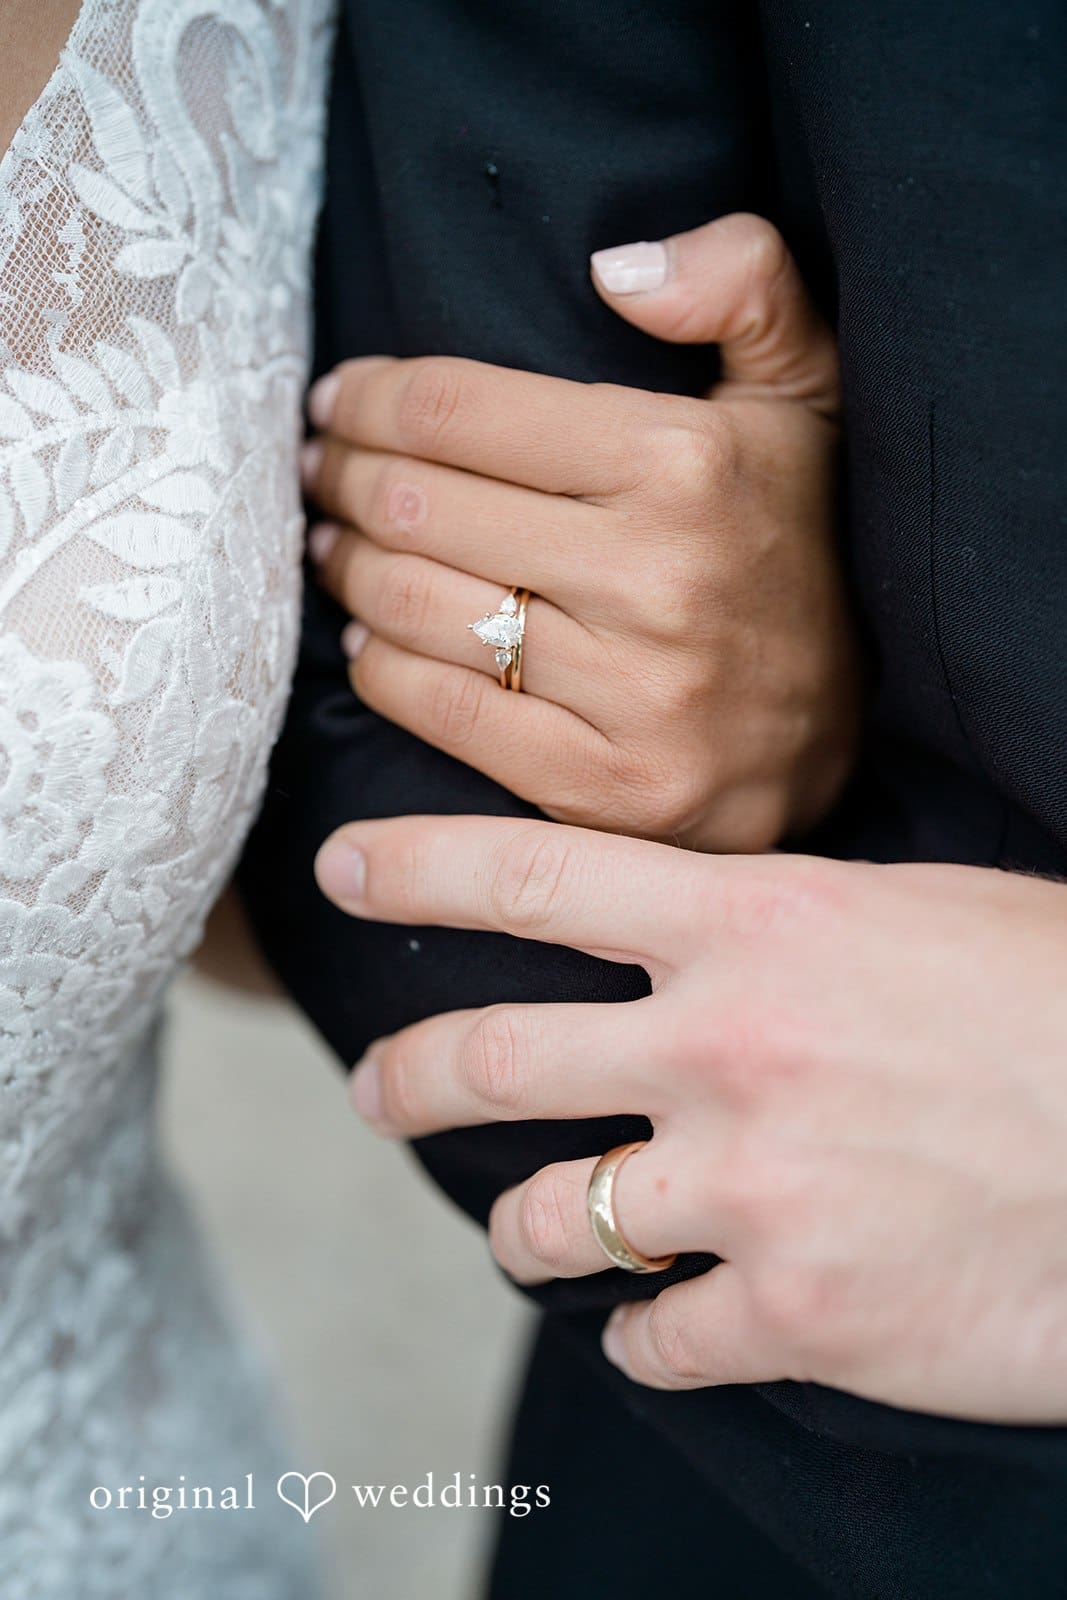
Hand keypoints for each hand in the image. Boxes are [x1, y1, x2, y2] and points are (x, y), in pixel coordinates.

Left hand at [300, 215, 860, 851]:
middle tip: (320, 473)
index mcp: (683, 462)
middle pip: (418, 505)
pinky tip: (366, 639)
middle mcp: (656, 575)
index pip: (459, 409)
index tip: (334, 403)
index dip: (368, 398)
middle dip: (341, 478)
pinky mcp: (605, 784)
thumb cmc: (797, 551)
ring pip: (413, 607)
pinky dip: (376, 668)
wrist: (838, 739)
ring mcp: (632, 692)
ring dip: (345, 568)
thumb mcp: (807, 394)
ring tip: (331, 546)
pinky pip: (438, 709)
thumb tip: (613, 266)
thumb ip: (746, 285)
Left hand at [315, 814, 1066, 1423]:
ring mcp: (751, 1190)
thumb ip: (780, 931)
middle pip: (495, 1056)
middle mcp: (726, 1050)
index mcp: (759, 925)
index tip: (344, 868)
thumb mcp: (914, 918)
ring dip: (527, 1227)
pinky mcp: (796, 1318)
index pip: (537, 876)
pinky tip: (673, 1329)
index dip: (418, 865)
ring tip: (536, 1233)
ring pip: (552, 1219)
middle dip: (410, 1075)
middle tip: (377, 1087)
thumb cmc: (1061, 1008)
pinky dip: (646, 1338)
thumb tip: (693, 947)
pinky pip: (654, 1341)